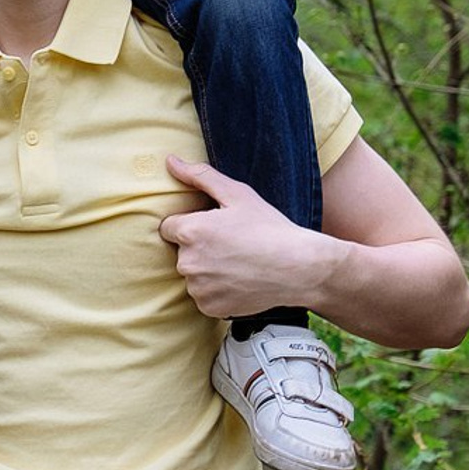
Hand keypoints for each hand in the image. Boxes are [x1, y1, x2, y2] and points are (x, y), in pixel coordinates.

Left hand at [158, 157, 336, 319]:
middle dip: (198, 247)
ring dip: (207, 270)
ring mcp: (198, 288)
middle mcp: (187, 262)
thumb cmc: (269, 227)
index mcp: (190, 231)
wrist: (299, 268)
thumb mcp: (237, 194)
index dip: (191, 225)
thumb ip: (199, 176)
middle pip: (180, 252)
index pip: (169, 227)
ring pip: (193, 275)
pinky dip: (217, 290)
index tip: (214, 227)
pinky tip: (239, 280)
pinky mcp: (209, 308)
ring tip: (238, 262)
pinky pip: (204, 296)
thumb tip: (170, 161)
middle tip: (231, 244)